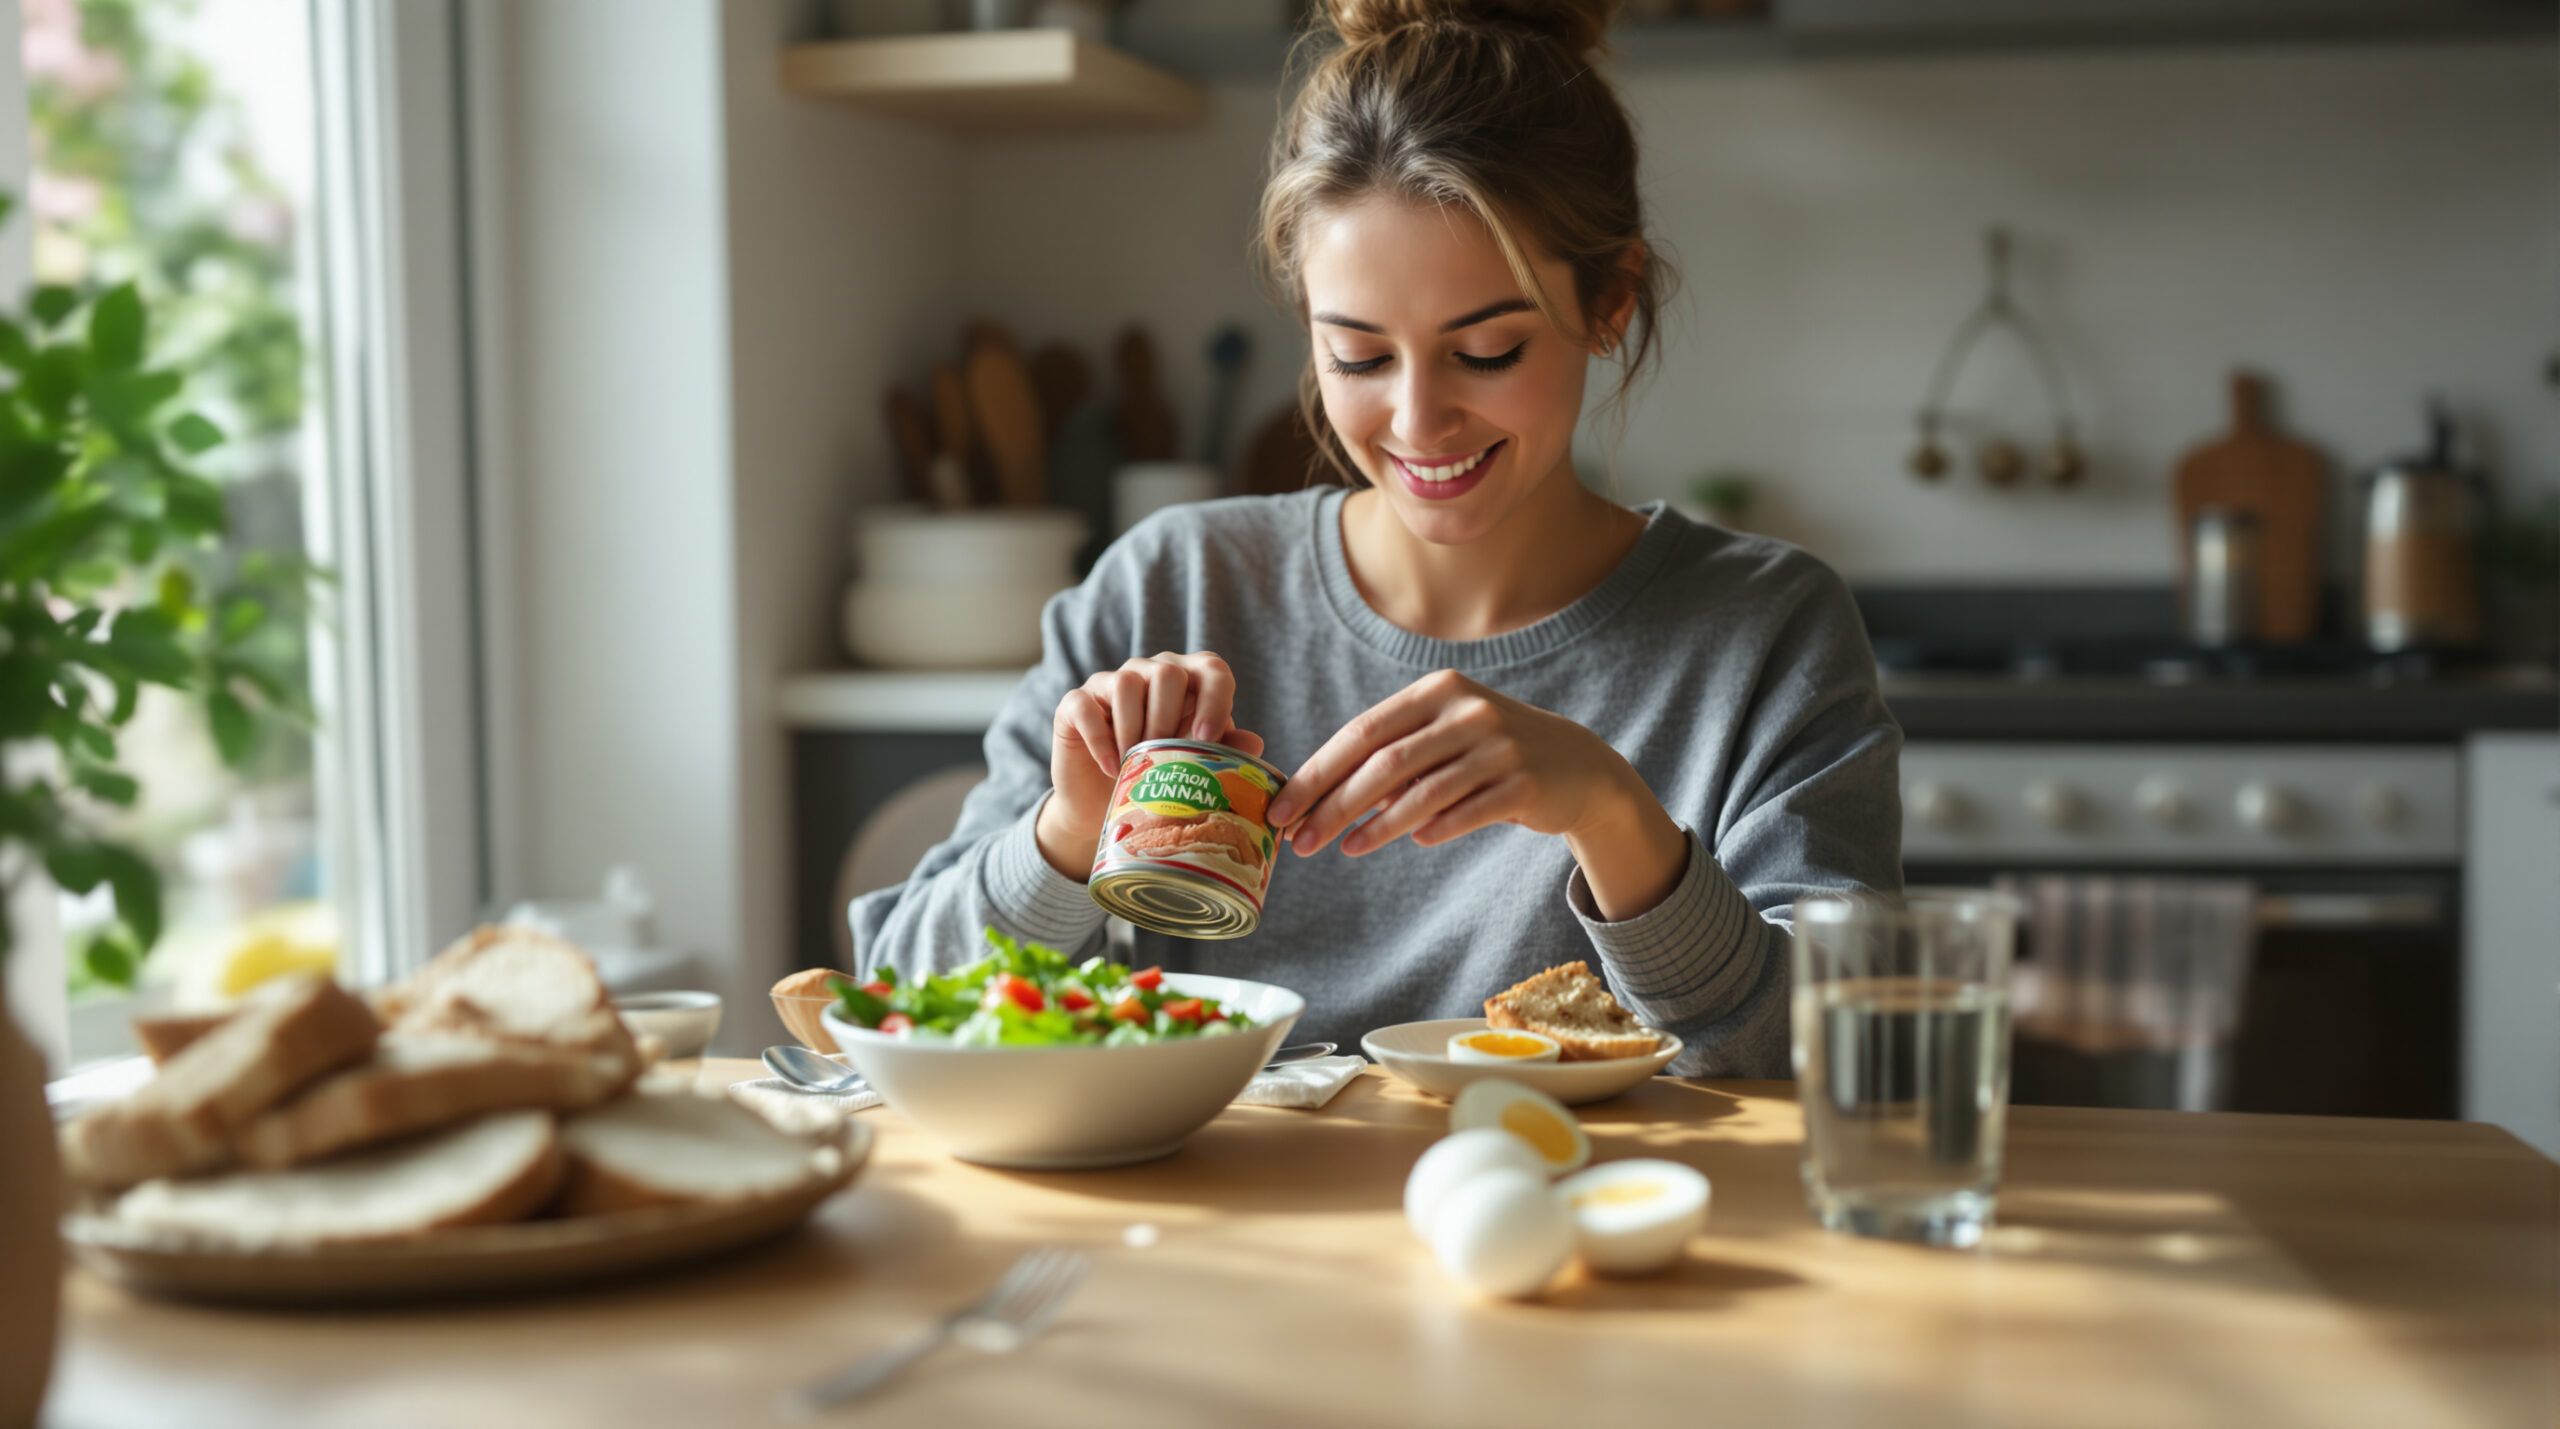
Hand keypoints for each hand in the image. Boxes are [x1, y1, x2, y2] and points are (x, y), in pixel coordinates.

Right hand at [1036, 651, 1265, 878]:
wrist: (1104, 807)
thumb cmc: (1158, 779)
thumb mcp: (1196, 766)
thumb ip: (1225, 751)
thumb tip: (1255, 742)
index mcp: (1187, 682)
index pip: (1211, 669)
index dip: (1215, 697)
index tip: (1208, 738)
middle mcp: (1148, 673)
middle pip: (1166, 671)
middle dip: (1169, 718)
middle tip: (1165, 757)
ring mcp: (1108, 684)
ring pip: (1126, 682)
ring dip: (1134, 729)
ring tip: (1135, 765)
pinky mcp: (1074, 703)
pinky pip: (1086, 706)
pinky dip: (1101, 739)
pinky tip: (1111, 768)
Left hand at [1267, 670, 1687, 919]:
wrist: (1579, 766)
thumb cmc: (1491, 753)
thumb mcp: (1445, 735)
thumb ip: (1393, 755)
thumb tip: (1320, 797)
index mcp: (1437, 691)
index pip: (1362, 732)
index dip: (1317, 772)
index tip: (1282, 806)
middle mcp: (1467, 712)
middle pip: (1384, 764)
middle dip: (1333, 804)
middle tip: (1298, 839)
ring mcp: (1498, 747)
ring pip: (1421, 792)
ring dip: (1375, 825)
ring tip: (1343, 848)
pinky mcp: (1524, 784)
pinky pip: (1465, 812)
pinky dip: (1432, 828)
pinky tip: (1409, 842)